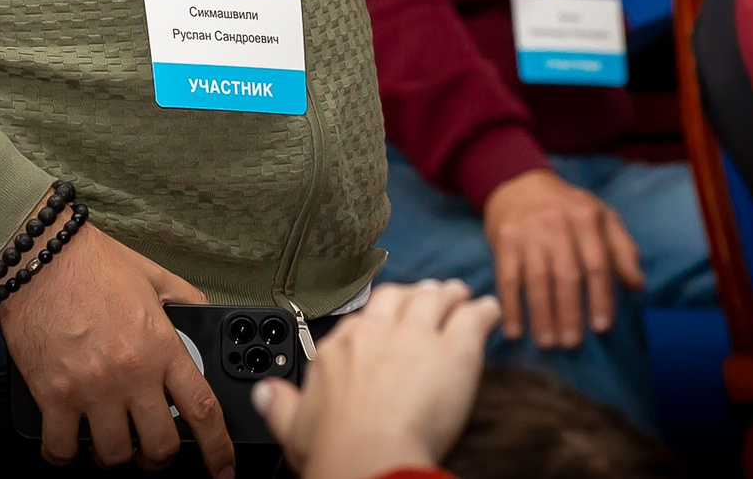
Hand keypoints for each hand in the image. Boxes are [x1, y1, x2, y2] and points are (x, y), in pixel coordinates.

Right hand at [0, 218, 233, 477]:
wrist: (40, 257)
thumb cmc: (93, 263)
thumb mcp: (154, 276)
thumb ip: (185, 301)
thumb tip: (205, 320)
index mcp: (161, 347)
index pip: (201, 409)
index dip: (217, 448)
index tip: (222, 467)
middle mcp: (131, 374)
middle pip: (159, 446)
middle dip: (160, 458)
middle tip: (152, 452)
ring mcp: (91, 389)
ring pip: (113, 455)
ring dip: (115, 457)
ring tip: (109, 443)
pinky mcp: (53, 396)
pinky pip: (62, 448)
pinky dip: (66, 455)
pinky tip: (68, 444)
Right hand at [253, 281, 501, 478]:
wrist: (368, 460)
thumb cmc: (333, 451)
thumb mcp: (294, 428)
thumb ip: (278, 405)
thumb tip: (263, 392)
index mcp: (340, 348)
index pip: (361, 319)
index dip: (378, 319)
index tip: (384, 322)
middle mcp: (377, 333)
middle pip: (398, 298)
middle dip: (413, 294)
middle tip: (426, 293)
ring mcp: (417, 337)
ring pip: (435, 299)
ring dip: (448, 293)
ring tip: (458, 293)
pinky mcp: (454, 350)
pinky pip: (473, 318)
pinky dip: (483, 311)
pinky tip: (489, 309)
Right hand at [480, 168, 644, 348]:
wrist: (520, 183)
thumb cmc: (568, 208)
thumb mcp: (602, 217)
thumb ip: (623, 249)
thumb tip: (638, 286)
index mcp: (587, 218)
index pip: (597, 265)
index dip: (601, 298)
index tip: (601, 327)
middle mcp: (558, 223)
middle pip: (567, 276)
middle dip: (570, 313)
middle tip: (572, 343)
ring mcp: (529, 231)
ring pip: (537, 280)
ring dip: (542, 316)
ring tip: (547, 343)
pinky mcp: (505, 239)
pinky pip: (507, 279)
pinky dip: (511, 307)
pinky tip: (514, 331)